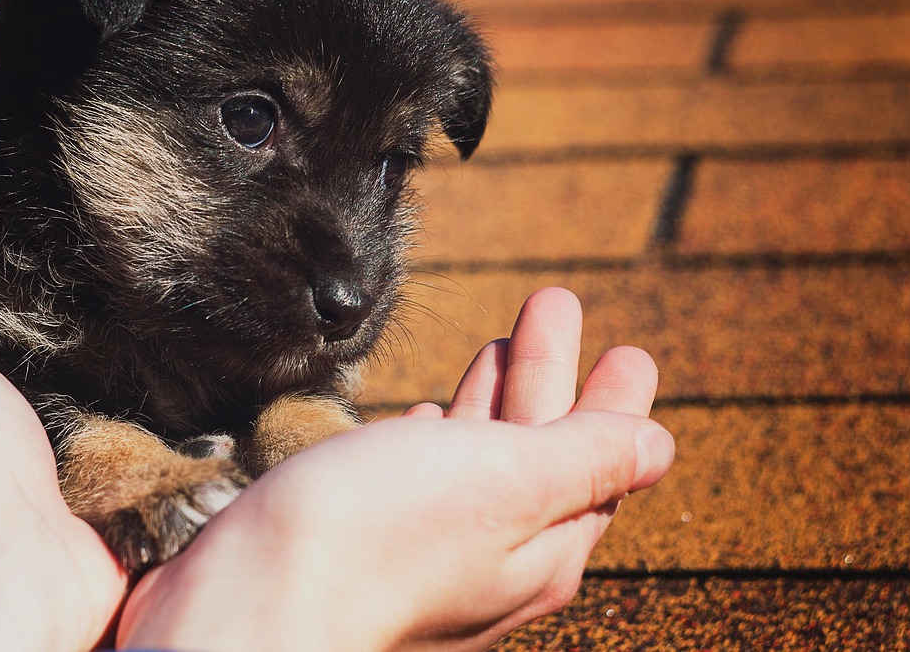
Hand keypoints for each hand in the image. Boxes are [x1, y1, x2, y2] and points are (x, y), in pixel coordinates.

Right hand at [117, 287, 672, 650]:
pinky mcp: (369, 534)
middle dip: (550, 374)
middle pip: (539, 449)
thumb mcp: (505, 482)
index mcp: (539, 545)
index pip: (601, 463)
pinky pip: (424, 476)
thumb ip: (584, 460)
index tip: (629, 351)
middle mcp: (491, 554)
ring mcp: (428, 547)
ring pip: (480, 456)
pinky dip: (439, 436)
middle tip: (556, 306)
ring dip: (494, 392)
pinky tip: (429, 417)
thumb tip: (658, 445)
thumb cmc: (376, 538)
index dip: (614, 401)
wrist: (251, 602)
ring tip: (499, 341)